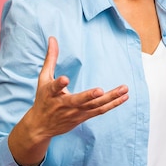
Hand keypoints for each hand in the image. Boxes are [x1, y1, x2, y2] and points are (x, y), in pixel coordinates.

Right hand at [8, 36, 128, 165]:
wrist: (41, 127)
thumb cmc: (43, 99)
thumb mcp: (43, 79)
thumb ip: (51, 58)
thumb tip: (52, 38)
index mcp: (51, 94)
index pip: (54, 88)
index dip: (59, 84)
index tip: (65, 79)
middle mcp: (64, 104)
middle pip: (78, 100)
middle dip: (89, 96)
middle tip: (100, 91)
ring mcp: (75, 112)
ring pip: (94, 106)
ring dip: (110, 98)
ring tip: (124, 89)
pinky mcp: (84, 117)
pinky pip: (100, 111)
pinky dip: (113, 104)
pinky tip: (124, 97)